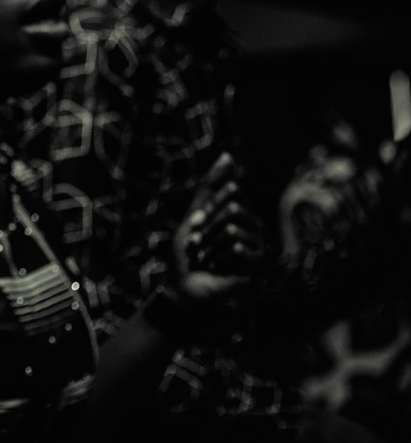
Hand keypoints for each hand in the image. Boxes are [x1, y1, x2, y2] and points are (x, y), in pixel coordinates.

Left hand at [172, 163, 263, 308]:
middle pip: (230, 208)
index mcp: (238, 214)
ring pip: (232, 228)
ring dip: (209, 244)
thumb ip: (210, 186)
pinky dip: (219, 257)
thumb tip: (227, 154)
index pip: (228, 193)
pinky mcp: (258, 265)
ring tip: (206, 259)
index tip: (195, 226)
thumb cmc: (187, 253)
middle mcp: (251, 227)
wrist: (183, 288)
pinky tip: (217, 268)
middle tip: (198, 246)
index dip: (205, 209)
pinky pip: (239, 247)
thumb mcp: (194, 214)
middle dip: (206, 227)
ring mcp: (256, 245)